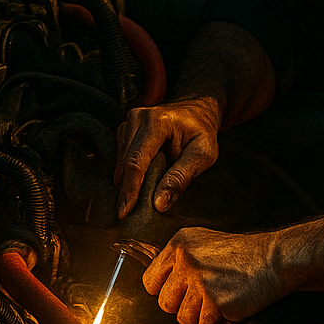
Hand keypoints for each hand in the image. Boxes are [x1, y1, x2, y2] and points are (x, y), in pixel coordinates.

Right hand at [114, 97, 221, 218]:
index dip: (129, 189)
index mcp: (156, 122)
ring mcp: (128, 122)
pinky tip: (141, 182)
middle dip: (128, 190)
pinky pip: (120, 158)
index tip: (124, 213)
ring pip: (120, 162)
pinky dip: (129, 173)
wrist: (197, 110)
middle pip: (125, 163)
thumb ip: (181, 178)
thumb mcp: (203, 155)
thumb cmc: (202, 133)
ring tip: (145, 194)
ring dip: (130, 182)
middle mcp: (137, 118)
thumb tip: (158, 205)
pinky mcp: (124, 129)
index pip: (136, 161)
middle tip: (134, 213)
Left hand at [142, 227, 289, 323]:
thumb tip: (160, 286)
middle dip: (186, 307)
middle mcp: (186, 260)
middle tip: (208, 299)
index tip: (183, 294)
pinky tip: (232, 310)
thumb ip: (181, 261)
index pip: (150, 281)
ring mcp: (200, 281)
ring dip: (204, 317)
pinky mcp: (216, 301)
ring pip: (184, 319)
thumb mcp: (205, 245)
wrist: (277, 258)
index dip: (167, 292)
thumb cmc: (245, 255)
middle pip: (165, 303)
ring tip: (223, 303)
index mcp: (180, 244)